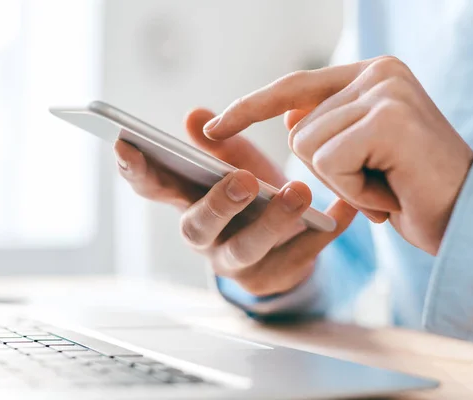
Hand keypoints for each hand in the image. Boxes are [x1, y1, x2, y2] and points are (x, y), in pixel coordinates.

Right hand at [114, 108, 355, 295]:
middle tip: (243, 179)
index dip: (136, 170)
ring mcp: (238, 263)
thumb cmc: (249, 195)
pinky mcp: (275, 277)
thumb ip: (214, 144)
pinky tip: (347, 208)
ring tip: (300, 192)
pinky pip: (301, 256)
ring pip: (247, 249)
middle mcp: (206, 238)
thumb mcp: (231, 164)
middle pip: (197, 228)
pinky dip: (325, 231)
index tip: (125, 143)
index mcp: (188, 203)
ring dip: (273, 221)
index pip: (153, 189)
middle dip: (218, 204)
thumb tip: (195, 115)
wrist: (280, 243)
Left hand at [203, 56, 472, 254]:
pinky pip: (329, 162)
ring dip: (342, 182)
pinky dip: (352, 190)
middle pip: (297, 129)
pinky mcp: (388, 118)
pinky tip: (388, 192)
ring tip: (385, 185)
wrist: (467, 219)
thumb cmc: (411, 190)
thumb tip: (287, 114)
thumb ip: (325, 128)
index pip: (293, 88)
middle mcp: (379, 73)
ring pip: (308, 146)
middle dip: (327, 171)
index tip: (212, 130)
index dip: (250, 110)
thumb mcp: (360, 156)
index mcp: (370, 75)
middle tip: (377, 180)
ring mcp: (385, 92)